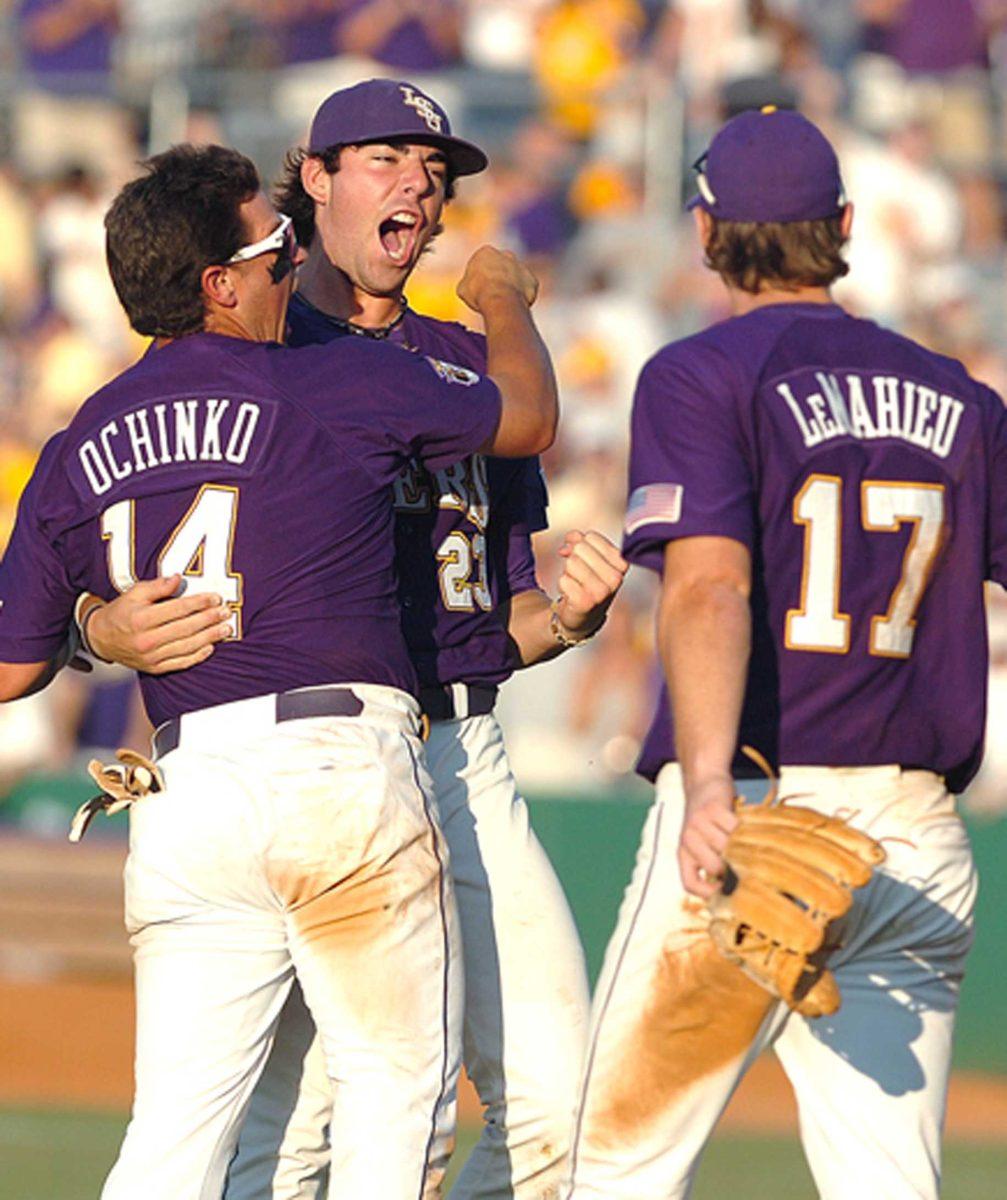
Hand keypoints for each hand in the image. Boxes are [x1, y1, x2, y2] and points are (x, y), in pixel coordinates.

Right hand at [87, 576, 231, 672]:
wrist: (101, 639)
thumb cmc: (122, 612)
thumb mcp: (134, 593)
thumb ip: (156, 587)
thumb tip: (178, 579)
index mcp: (141, 619)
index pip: (178, 609)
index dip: (199, 603)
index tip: (216, 598)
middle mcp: (146, 640)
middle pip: (186, 628)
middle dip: (209, 619)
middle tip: (226, 612)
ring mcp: (151, 657)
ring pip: (187, 646)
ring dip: (209, 638)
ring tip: (225, 629)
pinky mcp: (154, 668)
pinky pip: (180, 663)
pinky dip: (197, 656)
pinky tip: (210, 647)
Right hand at [457, 246, 537, 313]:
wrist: (500, 300)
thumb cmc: (478, 293)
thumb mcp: (462, 288)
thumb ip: (468, 284)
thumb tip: (468, 287)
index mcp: (485, 252)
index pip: (482, 264)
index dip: (479, 278)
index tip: (478, 290)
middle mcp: (506, 255)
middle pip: (501, 267)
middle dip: (498, 278)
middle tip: (493, 295)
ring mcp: (521, 267)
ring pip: (515, 278)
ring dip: (511, 288)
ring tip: (503, 303)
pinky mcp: (532, 281)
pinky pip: (526, 290)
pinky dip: (522, 297)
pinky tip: (514, 306)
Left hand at [553, 530, 627, 638]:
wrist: (584, 616)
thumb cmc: (588, 582)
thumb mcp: (590, 557)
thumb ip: (580, 540)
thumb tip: (570, 539)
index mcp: (621, 562)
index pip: (591, 537)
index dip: (579, 543)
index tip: (582, 557)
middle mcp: (616, 577)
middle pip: (579, 548)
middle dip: (573, 558)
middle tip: (579, 574)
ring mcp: (602, 592)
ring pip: (570, 562)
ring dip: (568, 572)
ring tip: (577, 583)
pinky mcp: (585, 603)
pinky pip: (562, 580)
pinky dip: (563, 585)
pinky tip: (572, 594)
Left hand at [678, 776, 738, 898]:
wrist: (703, 780)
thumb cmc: (708, 820)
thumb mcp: (702, 843)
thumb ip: (713, 863)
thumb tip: (735, 888)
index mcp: (683, 853)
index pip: (689, 883)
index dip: (708, 893)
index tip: (725, 891)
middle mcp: (687, 839)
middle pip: (714, 867)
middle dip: (732, 868)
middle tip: (744, 863)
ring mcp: (699, 823)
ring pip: (727, 846)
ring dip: (742, 846)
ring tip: (746, 842)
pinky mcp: (713, 808)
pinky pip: (735, 827)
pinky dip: (744, 829)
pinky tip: (745, 826)